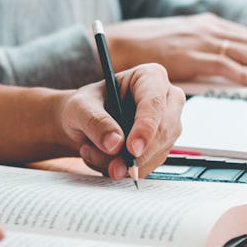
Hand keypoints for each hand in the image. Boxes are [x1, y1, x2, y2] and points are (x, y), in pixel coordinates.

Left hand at [58, 63, 184, 179]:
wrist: (83, 124)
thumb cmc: (84, 106)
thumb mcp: (79, 107)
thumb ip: (95, 121)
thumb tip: (115, 144)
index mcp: (150, 77)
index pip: (155, 102)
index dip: (145, 127)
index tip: (132, 149)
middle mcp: (166, 99)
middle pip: (164, 130)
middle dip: (138, 154)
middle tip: (113, 167)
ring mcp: (167, 125)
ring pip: (157, 152)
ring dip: (124, 162)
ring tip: (93, 153)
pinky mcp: (161, 147)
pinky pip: (150, 165)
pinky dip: (126, 169)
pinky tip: (104, 160)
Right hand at [101, 14, 246, 85]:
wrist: (121, 42)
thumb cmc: (149, 47)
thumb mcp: (184, 44)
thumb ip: (207, 52)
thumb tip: (229, 69)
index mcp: (211, 24)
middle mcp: (211, 27)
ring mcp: (202, 39)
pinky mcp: (192, 54)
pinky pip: (226, 64)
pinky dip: (246, 73)